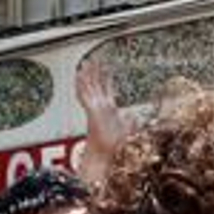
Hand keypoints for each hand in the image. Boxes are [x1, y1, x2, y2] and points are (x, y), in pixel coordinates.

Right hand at [75, 61, 128, 183]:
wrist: (106, 154)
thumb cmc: (115, 145)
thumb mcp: (129, 130)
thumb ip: (132, 122)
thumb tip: (135, 115)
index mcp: (110, 109)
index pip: (107, 89)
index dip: (107, 78)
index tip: (107, 68)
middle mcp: (100, 107)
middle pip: (96, 85)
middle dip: (95, 72)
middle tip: (94, 59)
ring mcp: (94, 108)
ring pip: (89, 87)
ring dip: (87, 75)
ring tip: (85, 63)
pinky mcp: (91, 111)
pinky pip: (84, 95)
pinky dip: (81, 86)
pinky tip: (79, 76)